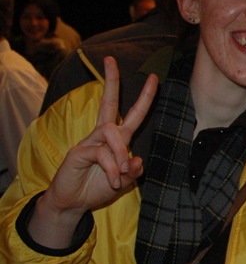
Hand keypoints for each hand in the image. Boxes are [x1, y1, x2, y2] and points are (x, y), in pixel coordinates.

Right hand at [28, 57, 157, 247]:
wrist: (73, 203)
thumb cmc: (98, 188)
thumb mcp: (124, 182)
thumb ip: (133, 171)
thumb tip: (138, 159)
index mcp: (116, 140)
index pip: (131, 114)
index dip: (144, 98)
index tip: (155, 78)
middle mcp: (102, 136)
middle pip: (108, 103)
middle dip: (111, 81)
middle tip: (111, 60)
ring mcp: (89, 142)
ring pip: (111, 132)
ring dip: (120, 153)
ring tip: (120, 174)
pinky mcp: (78, 152)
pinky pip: (100, 153)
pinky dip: (111, 168)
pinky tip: (112, 181)